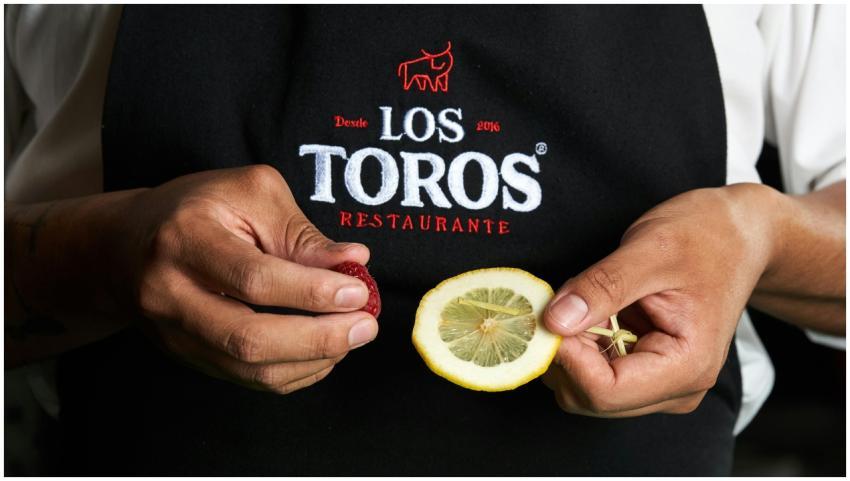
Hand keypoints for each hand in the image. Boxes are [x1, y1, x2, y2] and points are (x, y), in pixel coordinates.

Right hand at [106, 165, 377, 393]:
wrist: (123, 246)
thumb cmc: (198, 208)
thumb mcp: (250, 194)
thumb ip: (301, 232)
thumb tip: (355, 261)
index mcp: (185, 240)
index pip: (254, 279)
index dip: (313, 291)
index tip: (359, 291)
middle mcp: (171, 294)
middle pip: (249, 338)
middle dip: (319, 338)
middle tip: (366, 325)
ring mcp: (175, 335)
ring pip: (250, 369)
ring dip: (313, 359)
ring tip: (352, 336)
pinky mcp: (188, 357)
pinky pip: (248, 379)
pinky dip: (296, 371)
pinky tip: (325, 351)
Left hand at [542, 184, 778, 415]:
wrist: (738, 236)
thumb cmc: (705, 236)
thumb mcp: (651, 249)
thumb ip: (602, 287)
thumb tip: (554, 322)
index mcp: (687, 366)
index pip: (604, 392)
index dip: (567, 358)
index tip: (554, 315)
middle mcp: (677, 388)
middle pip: (591, 399)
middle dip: (564, 356)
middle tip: (562, 304)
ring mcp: (661, 384)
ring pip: (587, 391)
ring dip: (570, 351)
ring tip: (582, 303)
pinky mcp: (646, 372)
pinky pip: (595, 374)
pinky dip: (579, 347)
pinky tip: (589, 313)